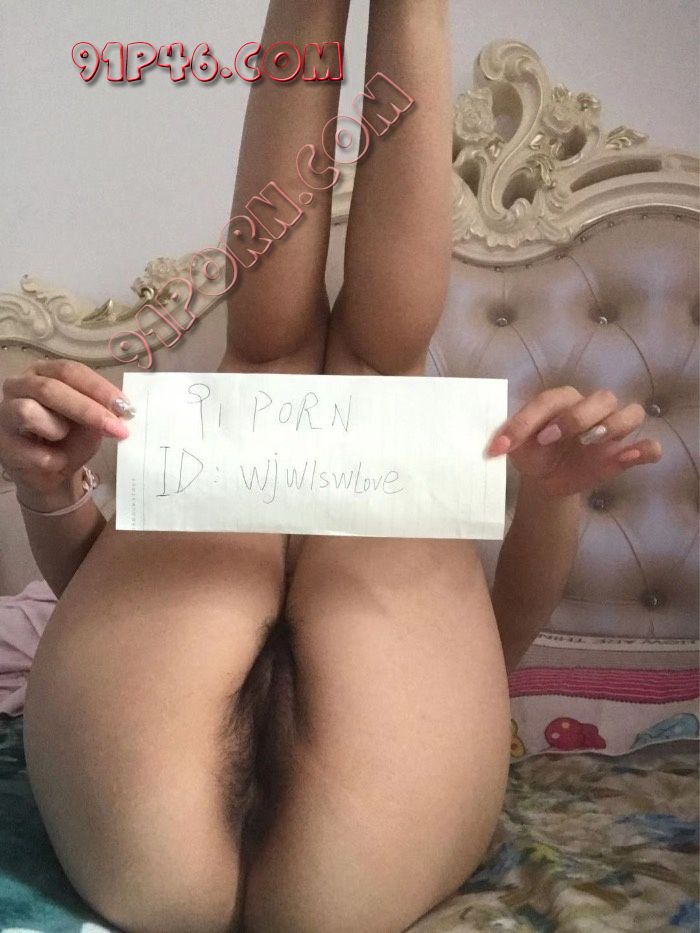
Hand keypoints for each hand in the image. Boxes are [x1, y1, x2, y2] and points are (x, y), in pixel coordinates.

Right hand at [0, 360, 133, 497]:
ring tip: (64, 438)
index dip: (98, 388)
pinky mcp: (0, 442)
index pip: (70, 371)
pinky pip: (27, 449)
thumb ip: (102, 412)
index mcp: (44, 372)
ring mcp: (5, 413)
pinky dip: (51, 459)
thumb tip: (122, 411)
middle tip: (116, 428)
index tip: (125, 407)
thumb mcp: (92, 423)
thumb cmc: (70, 439)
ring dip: (57, 429)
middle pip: (50, 388)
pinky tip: (56, 461)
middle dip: (87, 409)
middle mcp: (20, 385)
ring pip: (28, 412)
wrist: (49, 471)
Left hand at [485, 386, 662, 497]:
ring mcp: (612, 429)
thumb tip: (496, 447)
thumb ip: (507, 441)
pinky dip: (645, 450)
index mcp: (561, 401)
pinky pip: (649, 446)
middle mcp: (591, 408)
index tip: (509, 443)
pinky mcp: (626, 453)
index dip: (530, 420)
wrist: (546, 481)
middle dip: (575, 417)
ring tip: (591, 443)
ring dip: (613, 425)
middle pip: (600, 398)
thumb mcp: (515, 449)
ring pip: (629, 413)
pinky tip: (632, 457)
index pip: (550, 400)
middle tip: (550, 439)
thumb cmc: (532, 454)